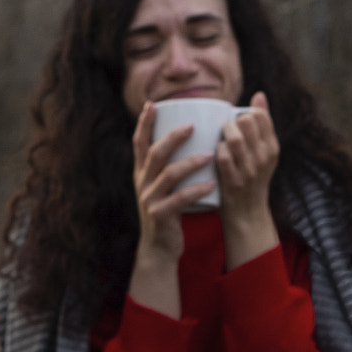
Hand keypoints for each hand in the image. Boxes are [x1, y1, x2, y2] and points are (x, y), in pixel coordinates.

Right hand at [133, 103, 215, 258]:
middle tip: (192, 125)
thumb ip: (169, 167)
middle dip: (172, 137)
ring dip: (191, 162)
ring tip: (211, 154)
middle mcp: (142, 183)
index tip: (152, 103)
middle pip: (155, 153)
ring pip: (169, 174)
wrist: (159, 248)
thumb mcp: (162, 188)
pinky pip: (180, 199)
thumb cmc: (167, 212)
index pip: (139, 143)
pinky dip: (197, 190)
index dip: (144, 123)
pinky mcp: (160, 215)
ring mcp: (149, 199)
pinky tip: (212, 184)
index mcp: (141, 173)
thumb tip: (190, 140)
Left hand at [218, 92, 278, 267]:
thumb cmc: (251, 177)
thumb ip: (262, 124)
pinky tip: (215, 152)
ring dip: (222, 133)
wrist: (247, 214)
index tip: (240, 120)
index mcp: (272, 148)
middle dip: (232, 120)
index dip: (247, 112)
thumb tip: (259, 94)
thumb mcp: (263, 152)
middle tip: (226, 128)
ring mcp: (248, 171)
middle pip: (246, 123)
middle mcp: (263, 158)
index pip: (261, 116)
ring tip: (220, 138)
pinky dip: (217, 151)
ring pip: (233, 139)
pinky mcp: (233, 182)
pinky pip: (223, 158)